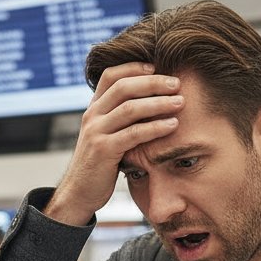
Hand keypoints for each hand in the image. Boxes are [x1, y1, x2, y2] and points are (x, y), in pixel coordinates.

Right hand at [46, 62, 184, 226]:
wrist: (79, 192)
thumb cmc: (99, 164)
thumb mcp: (105, 134)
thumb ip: (119, 117)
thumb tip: (151, 100)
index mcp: (93, 108)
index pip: (111, 75)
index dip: (135, 67)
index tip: (158, 67)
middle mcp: (92, 116)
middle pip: (124, 86)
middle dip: (153, 82)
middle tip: (177, 84)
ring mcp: (95, 132)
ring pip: (130, 108)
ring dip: (159, 103)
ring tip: (180, 103)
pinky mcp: (103, 150)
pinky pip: (133, 133)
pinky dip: (156, 127)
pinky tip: (173, 125)